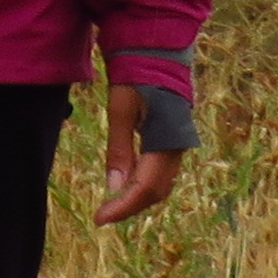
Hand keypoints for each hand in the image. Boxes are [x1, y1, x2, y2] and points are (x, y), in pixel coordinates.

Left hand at [97, 81, 182, 226]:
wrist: (157, 58)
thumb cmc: (136, 80)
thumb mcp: (120, 112)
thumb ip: (119, 149)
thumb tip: (114, 186)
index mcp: (165, 144)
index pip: (145, 187)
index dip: (123, 206)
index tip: (100, 219)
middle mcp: (176, 151)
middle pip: (155, 191)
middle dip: (130, 206)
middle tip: (103, 215)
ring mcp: (177, 148)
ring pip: (160, 184)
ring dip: (137, 198)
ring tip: (111, 205)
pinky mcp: (172, 143)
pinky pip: (160, 173)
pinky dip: (143, 184)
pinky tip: (124, 184)